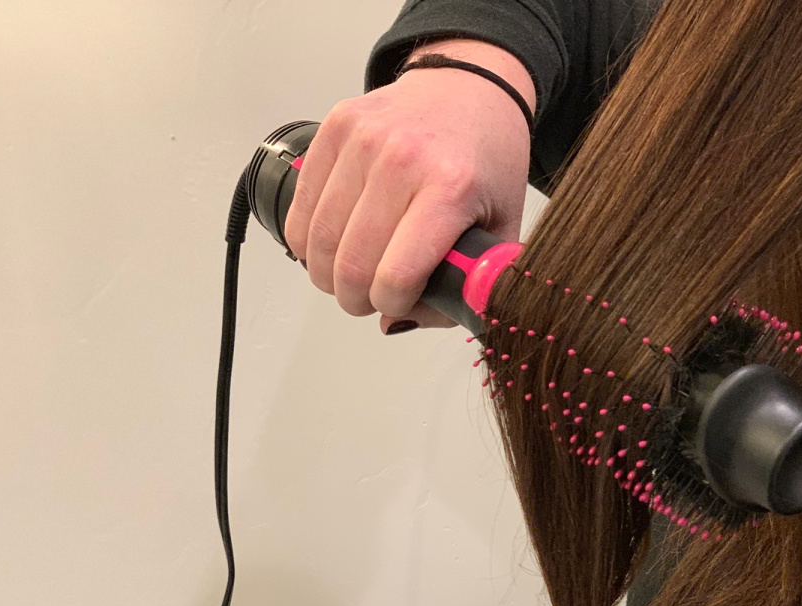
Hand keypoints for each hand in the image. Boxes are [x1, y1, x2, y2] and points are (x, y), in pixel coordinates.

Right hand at [283, 40, 532, 332]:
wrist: (470, 87)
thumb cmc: (487, 160)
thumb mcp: (501, 227)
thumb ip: (464, 286)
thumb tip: (396, 322)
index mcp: (451, 189)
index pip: (397, 274)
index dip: (392, 304)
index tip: (400, 302)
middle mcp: (402, 160)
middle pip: (351, 265)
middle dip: (357, 299)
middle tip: (371, 299)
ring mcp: (363, 140)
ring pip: (317, 242)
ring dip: (329, 275)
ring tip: (352, 275)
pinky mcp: (335, 127)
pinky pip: (300, 209)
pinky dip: (309, 242)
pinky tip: (334, 244)